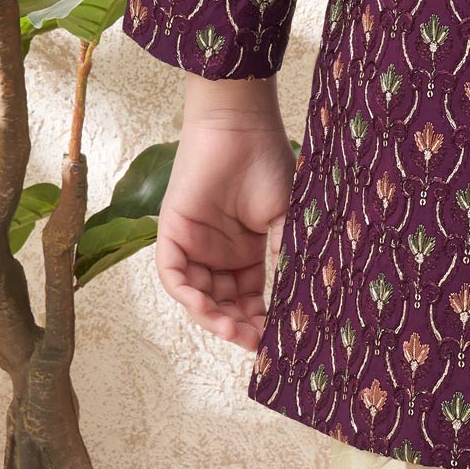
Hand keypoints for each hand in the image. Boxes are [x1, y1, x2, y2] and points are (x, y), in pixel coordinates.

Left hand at [154, 76, 293, 351]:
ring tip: (233, 331)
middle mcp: (220, 254)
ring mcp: (195, 245)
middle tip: (255, 342)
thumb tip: (297, 303)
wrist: (241, 126)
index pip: (251, 300)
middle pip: (224, 304)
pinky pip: (174, 276)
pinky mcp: (173, 233)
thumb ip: (285, 258)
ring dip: (213, 318)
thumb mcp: (287, 218)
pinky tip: (206, 308)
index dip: (261, 322)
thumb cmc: (267, 163)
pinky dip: (187, 295)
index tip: (275, 342)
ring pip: (199, 297)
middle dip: (238, 326)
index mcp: (248, 253)